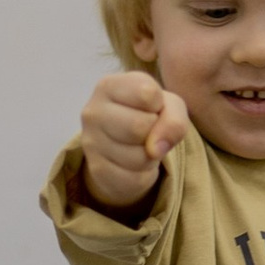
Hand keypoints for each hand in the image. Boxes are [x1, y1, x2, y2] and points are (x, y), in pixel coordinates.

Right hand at [77, 70, 186, 208]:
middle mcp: (93, 111)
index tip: (151, 108)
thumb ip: (174, 118)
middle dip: (154, 132)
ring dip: (151, 156)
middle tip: (147, 130)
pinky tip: (134, 163)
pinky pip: (135, 178)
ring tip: (140, 146)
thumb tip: (154, 149)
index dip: (159, 105)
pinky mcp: (96, 169)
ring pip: (140, 156)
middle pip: (140, 126)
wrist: (125, 145)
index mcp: (108, 86)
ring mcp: (91, 142)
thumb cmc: (148, 114)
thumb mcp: (169, 106)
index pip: (147, 94)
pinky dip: (144, 174)